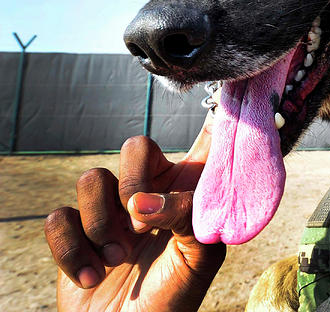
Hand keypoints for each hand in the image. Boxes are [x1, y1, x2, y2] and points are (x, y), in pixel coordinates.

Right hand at [44, 115, 225, 311]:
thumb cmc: (172, 299)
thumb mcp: (199, 257)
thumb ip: (187, 217)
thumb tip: (140, 203)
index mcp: (190, 192)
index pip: (207, 140)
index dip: (216, 112)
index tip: (225, 85)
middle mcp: (151, 193)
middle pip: (136, 145)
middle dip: (133, 180)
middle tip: (140, 219)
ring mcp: (110, 212)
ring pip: (91, 179)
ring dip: (100, 226)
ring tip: (118, 259)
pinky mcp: (75, 233)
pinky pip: (58, 216)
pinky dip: (72, 252)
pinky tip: (91, 275)